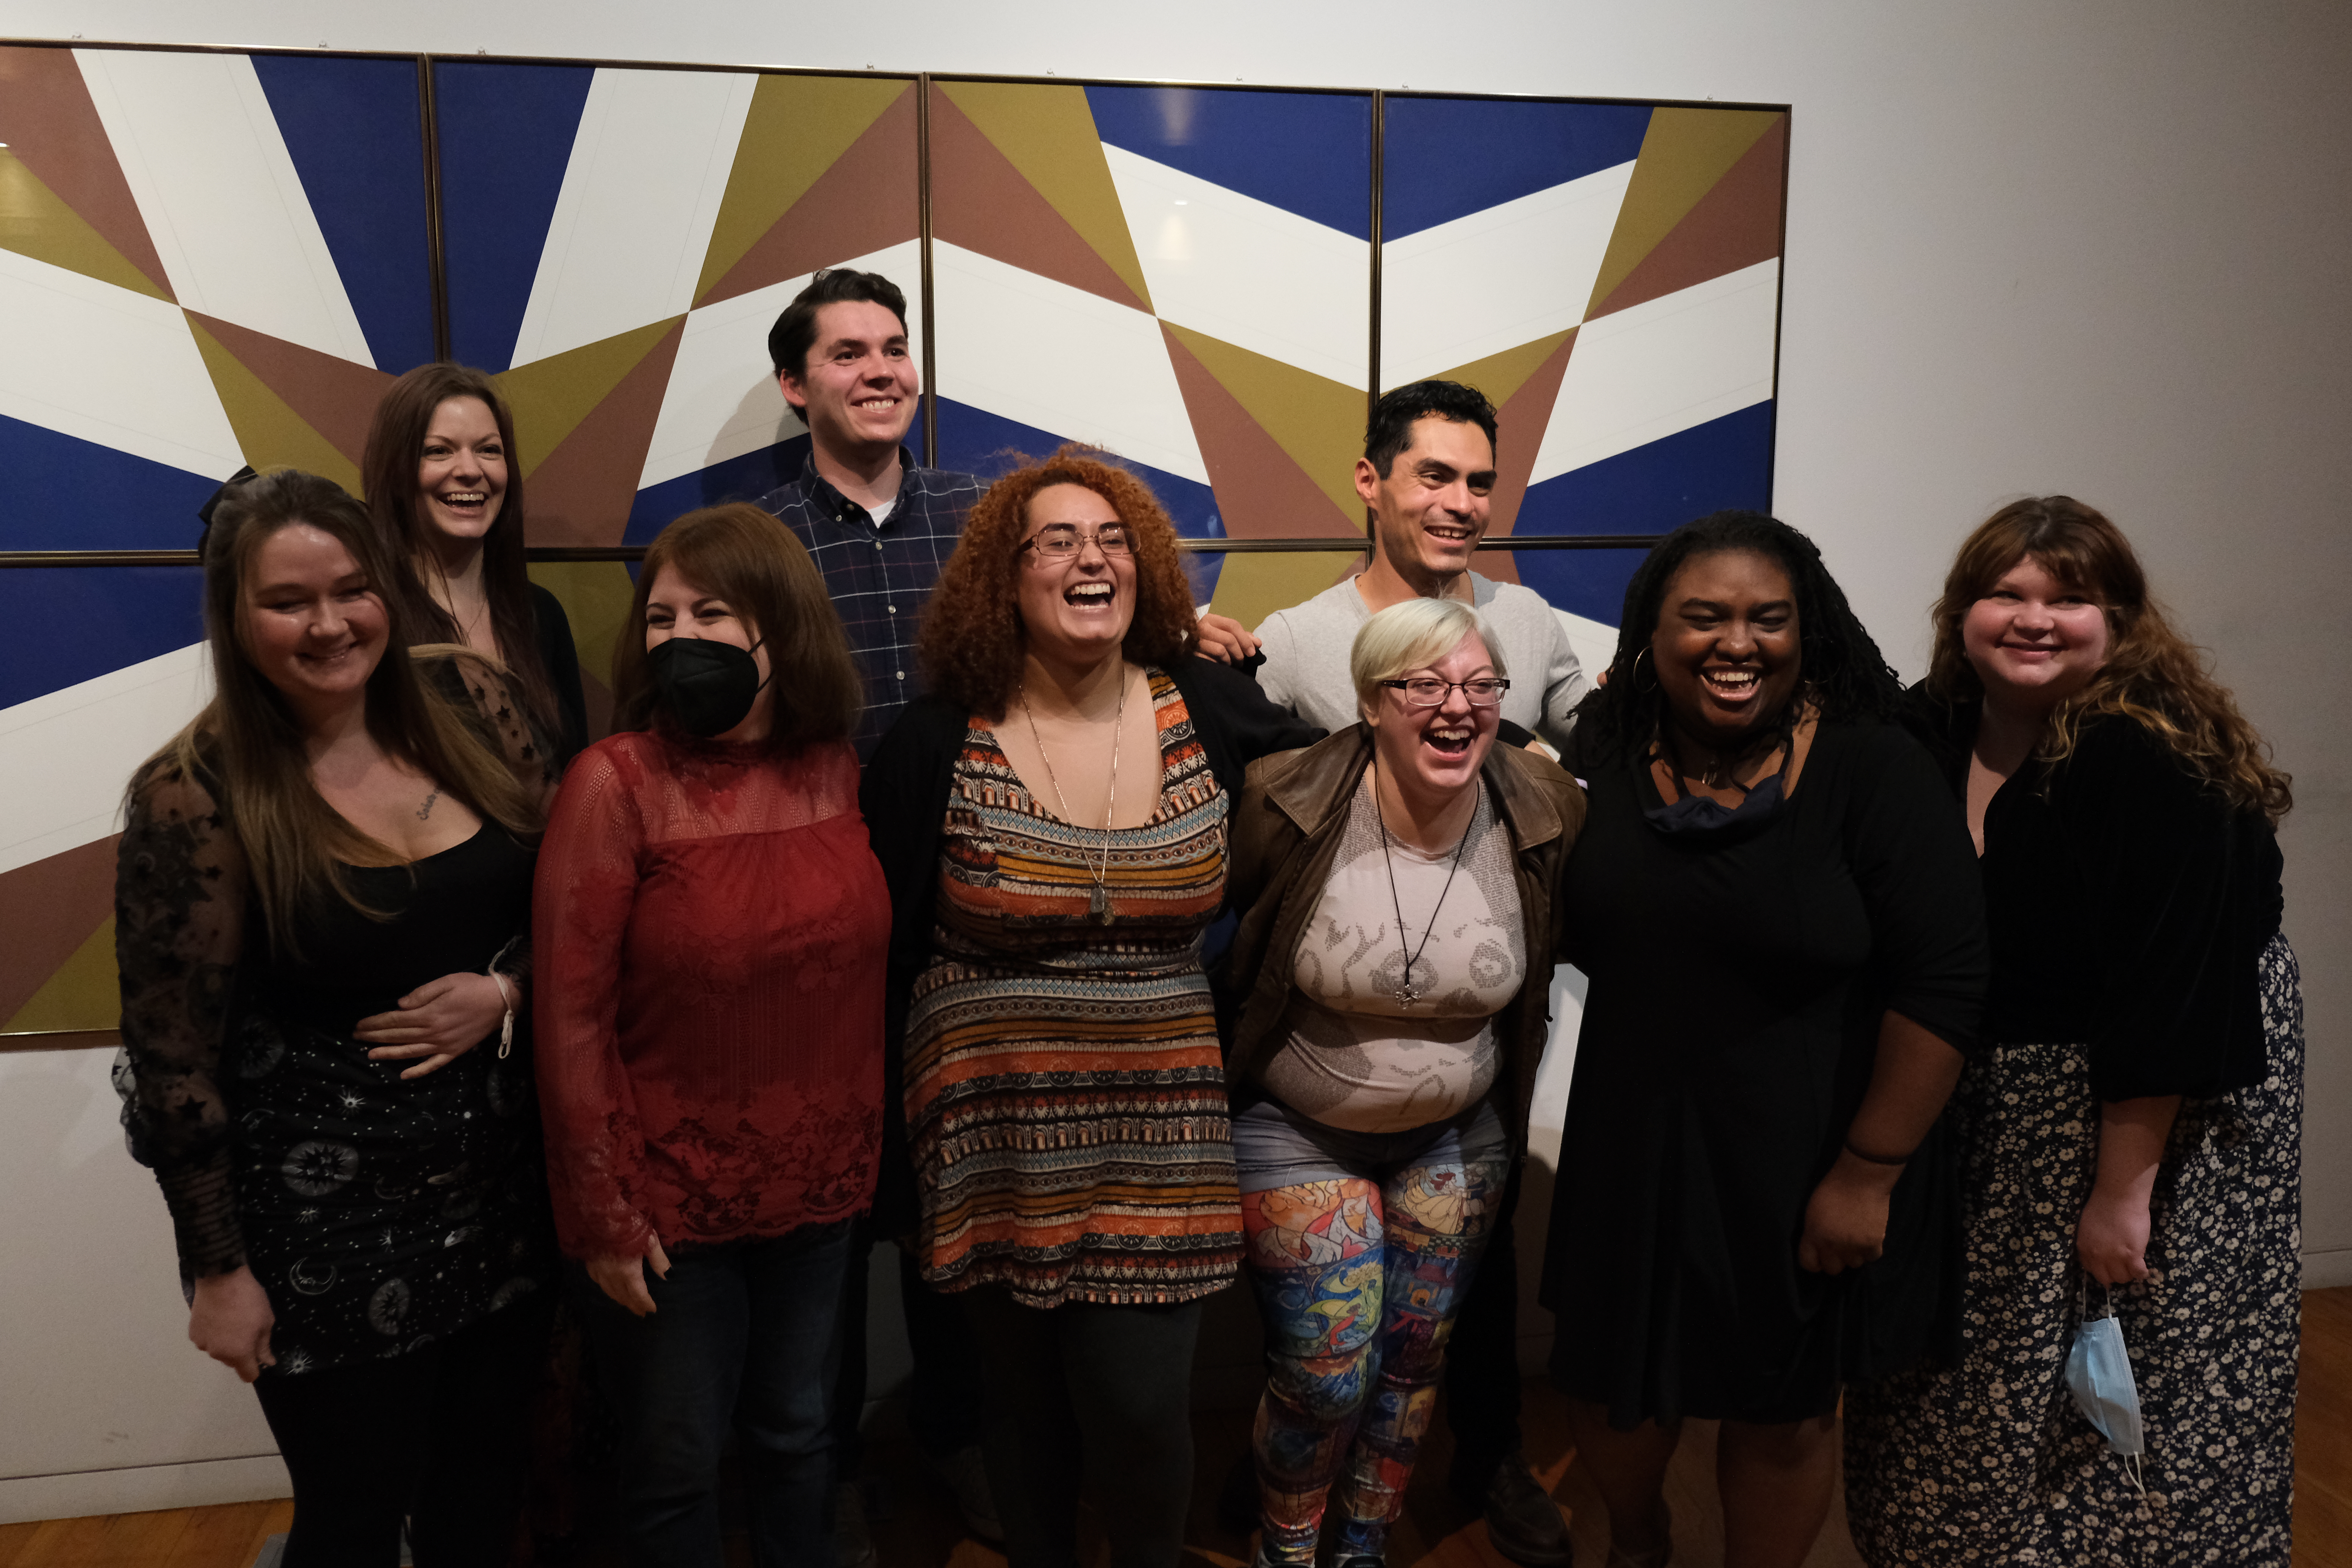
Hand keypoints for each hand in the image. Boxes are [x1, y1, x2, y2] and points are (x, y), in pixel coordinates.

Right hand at [190, 1266, 275, 1381]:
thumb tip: (267, 1362)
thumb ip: (264, 1345)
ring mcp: (203, 1344)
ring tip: (231, 1320)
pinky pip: (207, 1341)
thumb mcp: (266, 1321)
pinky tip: (218, 1318)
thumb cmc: (249, 1300)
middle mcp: (218, 1354)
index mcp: (238, 1353)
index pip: (248, 1375)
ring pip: (219, 1351)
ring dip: (225, 1343)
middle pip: (232, 1362)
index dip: (255, 1368)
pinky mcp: (193, 1334)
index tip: (258, 1355)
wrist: (221, 1279)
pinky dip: (213, 1334)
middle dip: (241, 1352)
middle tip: (247, 1329)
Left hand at [355, 971, 508, 1078]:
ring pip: (410, 1052)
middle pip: (398, 1036)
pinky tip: (404, 1075)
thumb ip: (422, 994)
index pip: (394, 1020)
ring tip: (371, 1055)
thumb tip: (400, 1005)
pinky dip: (418, 1071)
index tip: (360, 1025)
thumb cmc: (473, 988)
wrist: (501, 1002)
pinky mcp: (453, 1052)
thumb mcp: (446, 982)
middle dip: (375, 1037)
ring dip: (388, 1054)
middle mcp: (433, 1033)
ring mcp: (443, 1045)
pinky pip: (433, 1065)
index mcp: (428, 1014)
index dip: (374, 1023)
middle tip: (357, 1038)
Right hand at [587, 1232, 672, 1316]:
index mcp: (628, 1272)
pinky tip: (611, 1289)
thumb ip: (659, 1260)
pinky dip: (608, 1290)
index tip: (652, 1310)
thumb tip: (668, 1276)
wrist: (601, 1214)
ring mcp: (599, 1272)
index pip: (639, 1295)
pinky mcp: (590, 1265)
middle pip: (624, 1297)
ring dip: (621, 1300)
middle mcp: (612, 1276)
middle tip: (642, 1312)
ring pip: (610, 1292)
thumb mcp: (650, 1240)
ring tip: (629, 1304)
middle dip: (634, 1305)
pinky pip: (600, 1284)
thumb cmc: (629, 1226)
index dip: (646, 1304)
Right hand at [1194, 612, 1258, 663]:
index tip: (1253, 652)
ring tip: (1231, 664)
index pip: (1232, 625)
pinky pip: (1211, 660)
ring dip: (1230, 659)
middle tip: (1242, 661)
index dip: (1245, 639)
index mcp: (1210, 619)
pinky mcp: (1192, 655)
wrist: (1186, 659)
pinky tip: (1221, 667)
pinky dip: (1220, 665)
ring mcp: (1194, 642)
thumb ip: (1242, 638)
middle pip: (1229, 638)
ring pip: (1221, 649)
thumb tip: (1257, 643)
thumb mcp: (1226, 637)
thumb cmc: (1210, 645)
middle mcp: (1200, 627)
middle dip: (1239, 652)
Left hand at [1797, 1153, 1897, 1274]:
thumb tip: (1818, 1248)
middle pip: (1833, 1269)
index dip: (1814, 1262)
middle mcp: (1832, 1246)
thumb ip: (1814, 1233)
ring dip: (1854, 1255)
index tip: (1819, 1256)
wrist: (1861, 1179)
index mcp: (1813, 1235)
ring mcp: (1853, 1246)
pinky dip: (1871, 1250)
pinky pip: (1871, 1257)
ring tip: (1855, 1239)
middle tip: (1839, 1247)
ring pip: (1853, 1264)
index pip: (1809, 1264)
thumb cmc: (1833, 1189)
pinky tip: (1868, 1237)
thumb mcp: (1813, 1211)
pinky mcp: (1873, 1243)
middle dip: (1835, 1260)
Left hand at [2077, 1185, 2153, 1285]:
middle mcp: (2097, 1257)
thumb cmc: (2103, 1206)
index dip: (2102, 1270)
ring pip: (2123, 1278)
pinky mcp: (2132, 1255)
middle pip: (2106, 1278)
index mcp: (2084, 1248)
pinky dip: (2142, 1273)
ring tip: (2134, 1266)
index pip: (2091, 1270)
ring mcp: (2115, 1257)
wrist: (2118, 1197)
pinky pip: (2138, 1273)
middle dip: (2115, 1275)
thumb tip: (2099, 1251)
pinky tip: (2144, 1269)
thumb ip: (2091, 1242)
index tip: (2108, 1267)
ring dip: (2129, 1274)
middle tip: (2123, 1267)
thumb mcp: (2087, 1228)